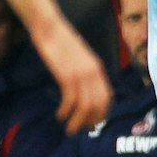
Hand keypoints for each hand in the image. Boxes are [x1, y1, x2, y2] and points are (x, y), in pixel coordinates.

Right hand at [28, 16, 111, 133]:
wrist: (49, 26)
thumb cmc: (60, 42)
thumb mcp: (78, 58)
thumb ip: (83, 72)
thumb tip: (82, 90)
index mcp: (98, 69)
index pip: (106, 97)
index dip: (101, 113)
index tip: (92, 123)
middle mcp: (93, 73)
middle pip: (98, 105)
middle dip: (90, 121)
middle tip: (79, 130)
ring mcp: (81, 74)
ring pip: (85, 106)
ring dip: (77, 121)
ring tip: (69, 129)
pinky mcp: (66, 74)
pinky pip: (70, 100)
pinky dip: (66, 111)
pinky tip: (60, 115)